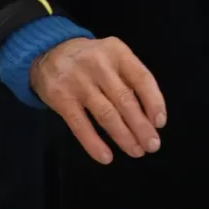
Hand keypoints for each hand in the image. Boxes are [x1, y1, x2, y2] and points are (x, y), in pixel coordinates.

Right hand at [31, 37, 166, 164]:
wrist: (48, 51)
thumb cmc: (90, 59)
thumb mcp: (112, 56)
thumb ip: (129, 77)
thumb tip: (150, 114)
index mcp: (118, 52)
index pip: (142, 78)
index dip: (154, 102)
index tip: (160, 123)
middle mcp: (100, 65)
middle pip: (125, 100)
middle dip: (141, 126)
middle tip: (152, 145)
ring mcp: (79, 82)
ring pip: (106, 114)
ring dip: (123, 136)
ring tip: (136, 151)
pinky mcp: (61, 98)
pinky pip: (80, 125)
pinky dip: (94, 143)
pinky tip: (106, 157)